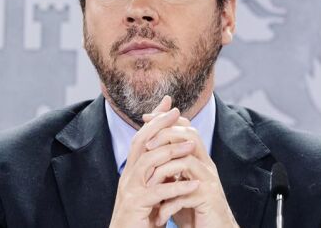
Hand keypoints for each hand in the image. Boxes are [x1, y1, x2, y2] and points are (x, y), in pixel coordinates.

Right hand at [110, 97, 200, 227]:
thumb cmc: (142, 219)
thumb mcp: (153, 193)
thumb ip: (160, 176)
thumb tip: (175, 161)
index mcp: (132, 171)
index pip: (142, 138)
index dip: (154, 120)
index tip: (168, 104)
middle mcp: (128, 176)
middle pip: (141, 142)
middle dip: (159, 124)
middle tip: (176, 112)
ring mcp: (130, 190)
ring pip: (149, 162)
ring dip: (171, 152)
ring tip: (192, 146)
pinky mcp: (136, 205)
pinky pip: (158, 192)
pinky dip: (177, 187)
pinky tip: (193, 185)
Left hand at [140, 109, 236, 227]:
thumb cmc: (193, 211)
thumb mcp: (178, 186)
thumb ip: (168, 169)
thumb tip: (147, 152)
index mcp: (198, 160)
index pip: (186, 128)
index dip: (166, 121)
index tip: (145, 119)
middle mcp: (206, 166)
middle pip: (189, 136)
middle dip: (165, 136)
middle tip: (147, 147)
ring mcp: (209, 181)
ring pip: (186, 161)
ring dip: (163, 171)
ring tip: (148, 184)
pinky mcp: (209, 199)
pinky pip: (186, 192)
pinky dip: (169, 202)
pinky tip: (159, 213)